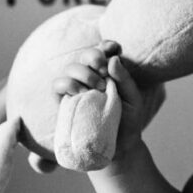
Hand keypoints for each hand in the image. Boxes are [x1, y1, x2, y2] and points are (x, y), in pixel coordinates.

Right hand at [53, 41, 164, 160]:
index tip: (113, 48)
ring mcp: (77, 88)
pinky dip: (67, 84)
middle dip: (93, 56)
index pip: (104, 51)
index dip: (106, 45)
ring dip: (82, 72)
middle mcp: (92, 77)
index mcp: (109, 73)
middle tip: (103, 71)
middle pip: (85, 55)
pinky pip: (58, 85)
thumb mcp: (134, 100)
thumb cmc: (128, 121)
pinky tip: (80, 93)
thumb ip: (125, 80)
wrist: (119, 147)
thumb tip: (112, 59)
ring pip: (71, 67)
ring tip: (97, 88)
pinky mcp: (65, 101)